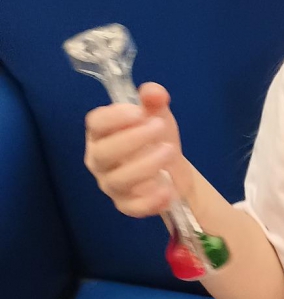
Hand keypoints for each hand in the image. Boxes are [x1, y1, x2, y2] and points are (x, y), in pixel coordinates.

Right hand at [84, 82, 192, 216]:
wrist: (172, 171)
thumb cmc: (156, 139)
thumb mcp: (158, 115)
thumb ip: (154, 101)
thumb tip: (154, 92)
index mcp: (101, 133)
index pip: (95, 123)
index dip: (115, 117)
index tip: (139, 112)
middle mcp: (99, 160)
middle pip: (104, 153)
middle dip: (133, 139)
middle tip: (159, 127)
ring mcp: (111, 184)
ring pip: (118, 180)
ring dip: (145, 165)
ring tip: (169, 151)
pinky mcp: (126, 205)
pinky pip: (132, 207)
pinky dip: (150, 200)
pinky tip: (168, 189)